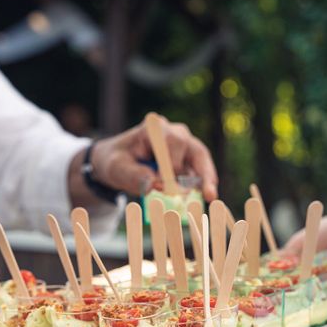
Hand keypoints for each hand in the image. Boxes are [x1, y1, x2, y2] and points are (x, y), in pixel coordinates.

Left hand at [91, 113, 218, 201]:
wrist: (117, 161)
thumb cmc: (116, 161)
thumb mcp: (116, 169)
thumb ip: (133, 176)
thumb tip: (153, 186)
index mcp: (155, 129)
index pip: (172, 141)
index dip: (172, 164)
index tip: (163, 184)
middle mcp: (174, 133)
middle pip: (193, 148)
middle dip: (198, 171)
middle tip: (201, 193)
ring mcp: (183, 146)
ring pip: (201, 159)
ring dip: (206, 178)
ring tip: (210, 196)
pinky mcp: (187, 161)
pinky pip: (200, 171)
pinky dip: (203, 184)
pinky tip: (207, 197)